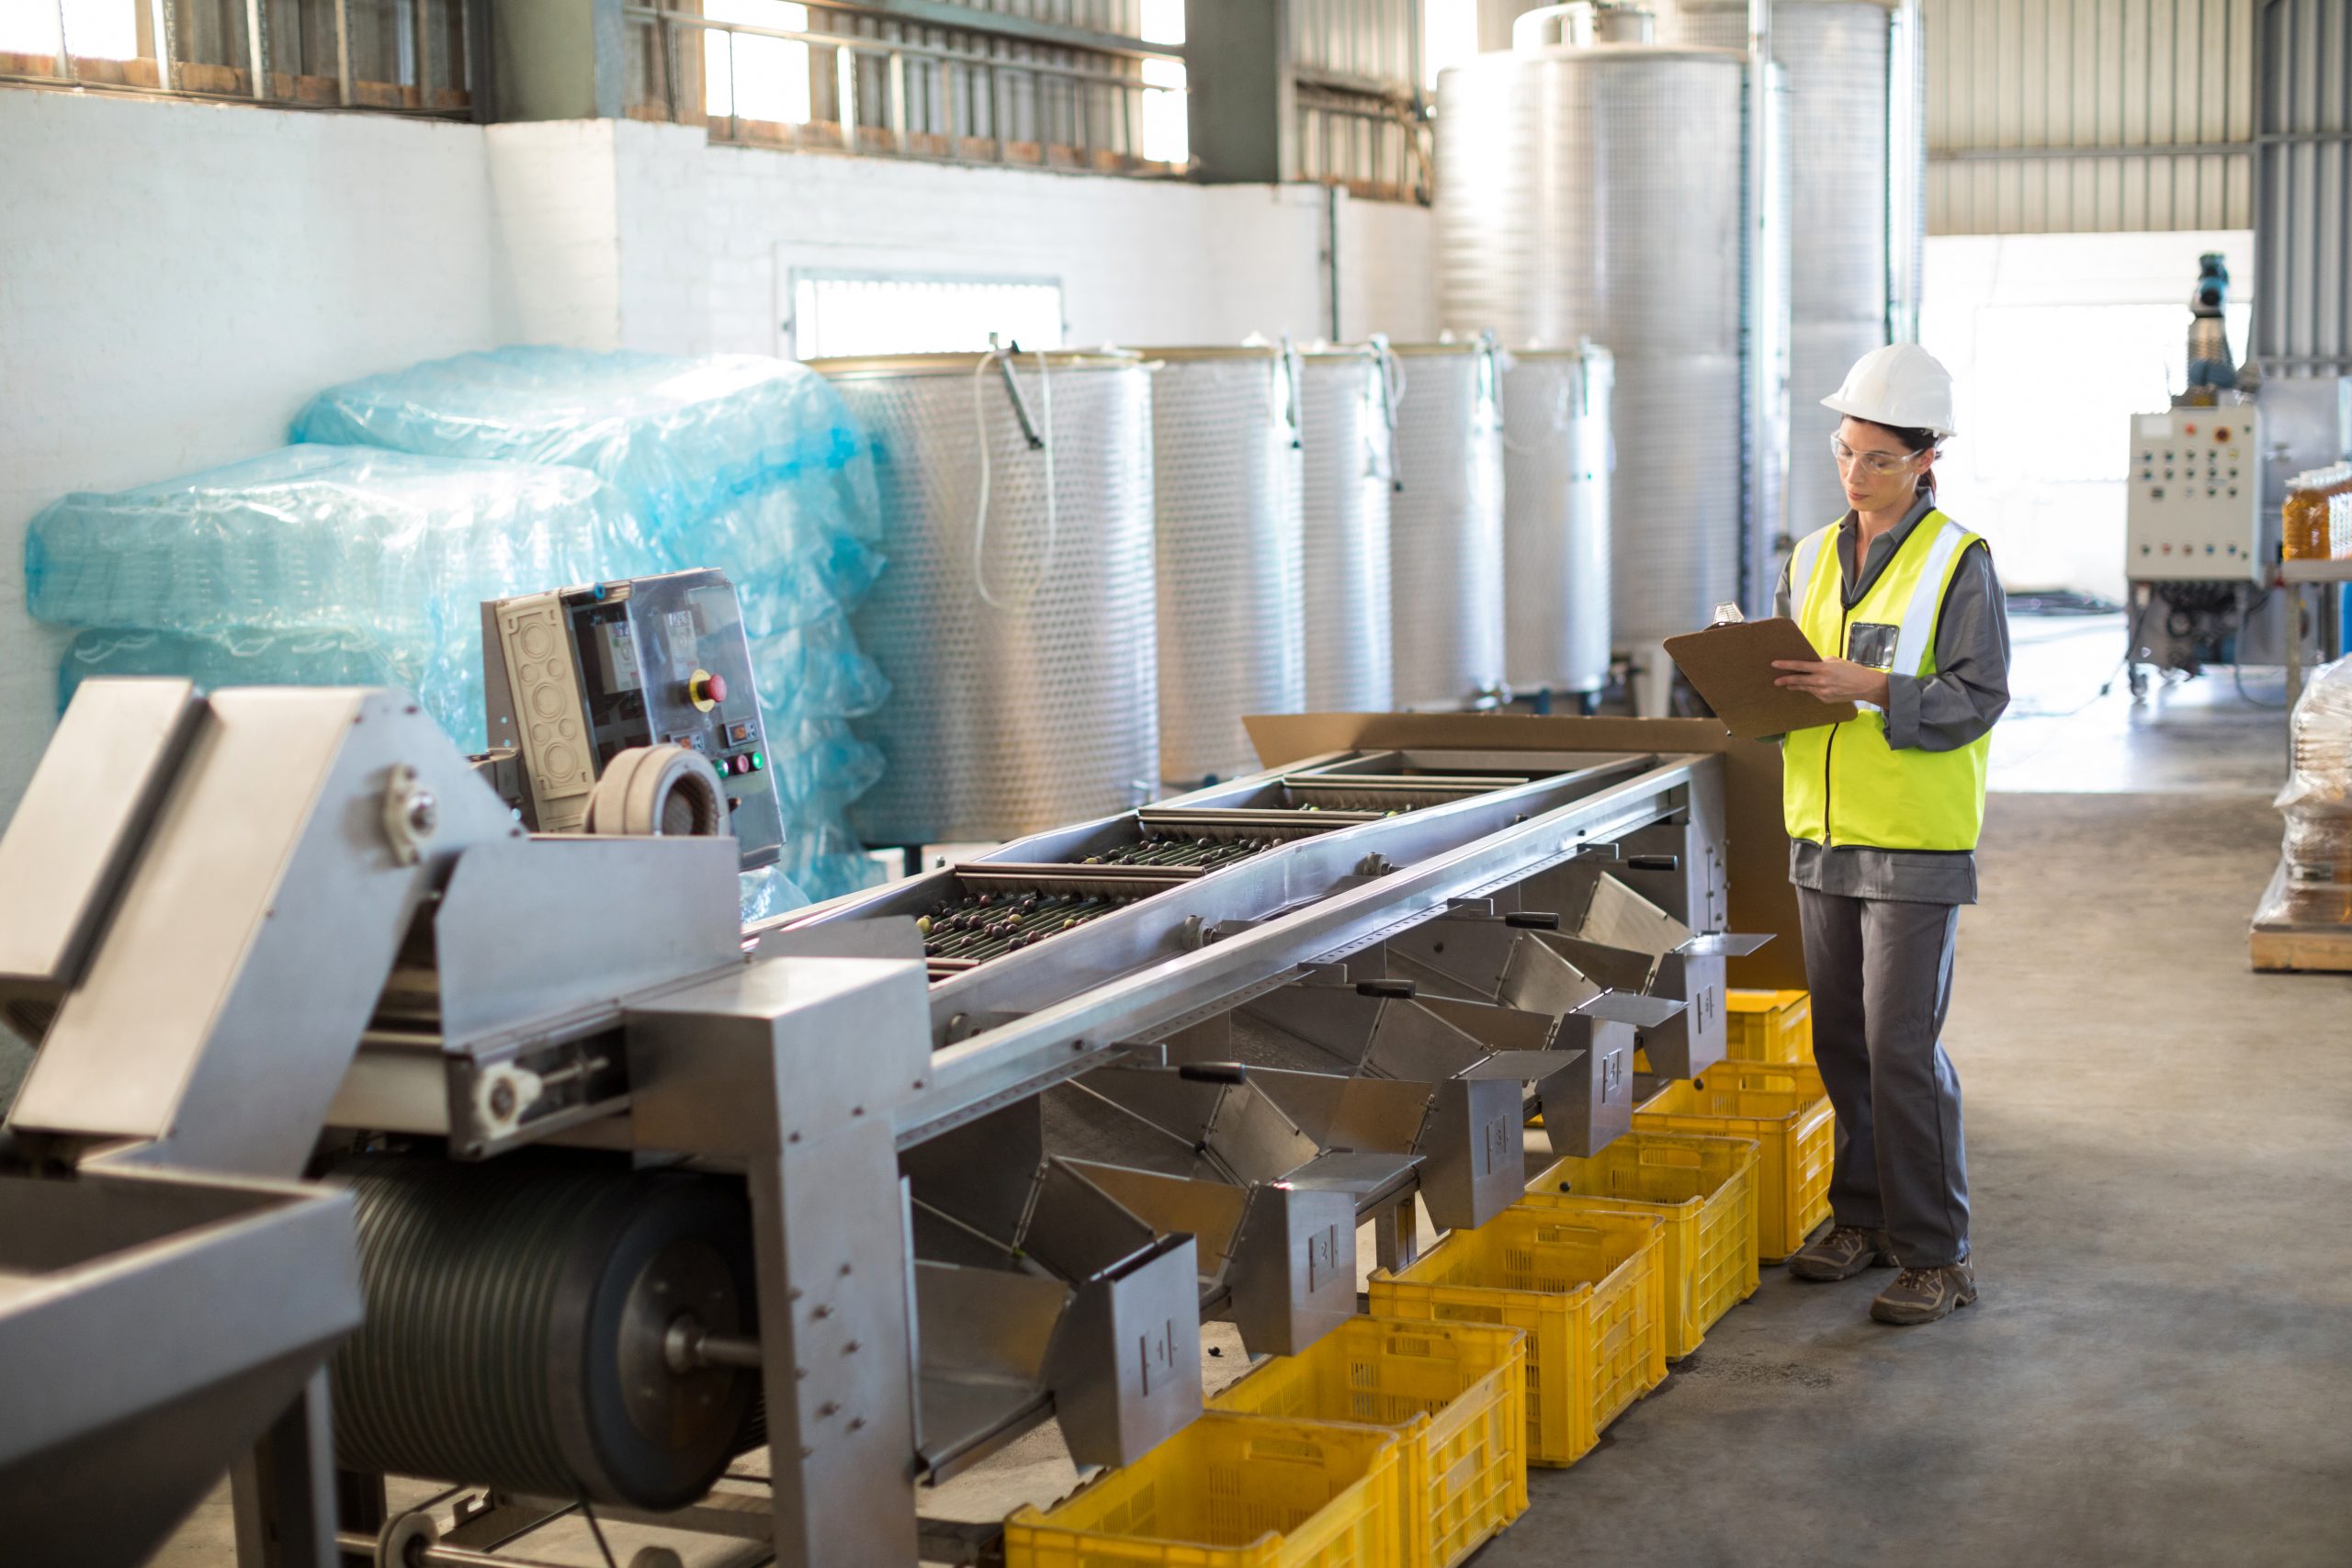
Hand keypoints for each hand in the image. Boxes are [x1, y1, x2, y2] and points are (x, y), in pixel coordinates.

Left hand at [1772, 658, 1889, 706]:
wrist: (1864, 685)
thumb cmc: (1851, 670)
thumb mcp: (1836, 661)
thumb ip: (1822, 662)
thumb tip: (1811, 664)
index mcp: (1823, 668)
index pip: (1800, 666)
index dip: (1786, 665)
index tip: (1775, 664)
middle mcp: (1821, 681)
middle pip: (1798, 680)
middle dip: (1785, 680)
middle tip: (1776, 681)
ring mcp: (1823, 692)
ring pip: (1804, 688)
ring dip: (1795, 686)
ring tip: (1788, 685)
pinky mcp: (1825, 699)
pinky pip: (1814, 693)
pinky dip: (1812, 690)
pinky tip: (1811, 688)